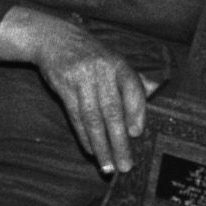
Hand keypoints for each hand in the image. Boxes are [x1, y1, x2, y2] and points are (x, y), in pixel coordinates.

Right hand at [0, 6, 156, 176]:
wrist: (54, 38)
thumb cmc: (90, 55)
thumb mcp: (113, 60)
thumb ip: (132, 82)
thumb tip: (151, 102)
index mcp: (118, 65)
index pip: (132, 90)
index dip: (136, 112)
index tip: (137, 134)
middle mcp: (101, 72)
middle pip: (112, 111)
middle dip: (119, 141)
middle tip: (125, 165)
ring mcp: (81, 79)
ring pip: (93, 118)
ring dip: (101, 146)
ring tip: (108, 167)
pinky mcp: (63, 87)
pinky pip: (75, 116)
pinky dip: (83, 136)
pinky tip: (91, 151)